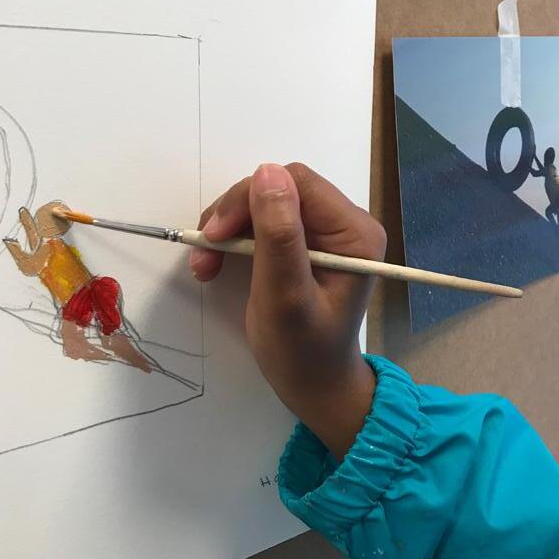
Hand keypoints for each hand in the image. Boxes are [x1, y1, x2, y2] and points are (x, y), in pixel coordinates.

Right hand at [190, 163, 385, 459]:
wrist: (314, 387)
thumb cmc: (303, 352)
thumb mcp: (285, 296)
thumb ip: (279, 235)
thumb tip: (267, 172)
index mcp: (354, 232)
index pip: (297, 183)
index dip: (250, 199)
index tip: (215, 234)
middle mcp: (344, 224)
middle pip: (278, 190)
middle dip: (235, 216)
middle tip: (204, 252)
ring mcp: (325, 233)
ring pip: (265, 203)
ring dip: (228, 228)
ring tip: (205, 265)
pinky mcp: (305, 243)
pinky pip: (263, 222)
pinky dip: (235, 239)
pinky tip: (215, 262)